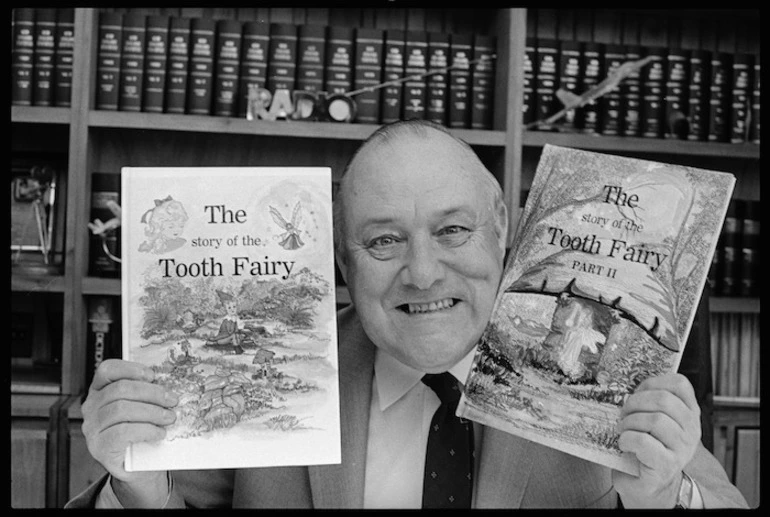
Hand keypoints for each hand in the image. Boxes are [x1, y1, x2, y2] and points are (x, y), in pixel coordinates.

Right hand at [81, 359, 178, 506]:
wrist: (140, 467)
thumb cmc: (142, 433)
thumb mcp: (143, 407)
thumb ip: (147, 393)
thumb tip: (166, 382)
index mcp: (101, 391)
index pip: (107, 370)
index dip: (131, 369)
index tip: (152, 375)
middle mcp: (91, 407)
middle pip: (119, 390)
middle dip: (151, 393)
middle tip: (172, 400)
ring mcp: (92, 428)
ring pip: (121, 410)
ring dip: (151, 412)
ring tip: (169, 418)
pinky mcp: (99, 448)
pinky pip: (122, 432)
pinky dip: (145, 430)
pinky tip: (158, 433)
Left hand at [612, 373, 700, 507]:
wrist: (649, 484)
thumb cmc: (647, 448)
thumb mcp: (653, 420)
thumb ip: (649, 402)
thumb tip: (627, 385)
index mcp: (689, 413)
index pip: (679, 384)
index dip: (652, 383)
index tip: (637, 393)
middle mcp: (691, 430)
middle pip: (663, 399)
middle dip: (635, 402)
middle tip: (623, 413)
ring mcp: (681, 449)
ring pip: (655, 420)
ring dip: (630, 422)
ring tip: (623, 430)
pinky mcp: (666, 465)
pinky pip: (644, 442)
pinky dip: (627, 439)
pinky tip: (624, 444)